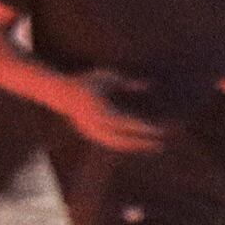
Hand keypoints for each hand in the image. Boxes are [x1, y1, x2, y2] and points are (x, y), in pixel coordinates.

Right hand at [47, 74, 164, 155]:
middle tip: (161, 143)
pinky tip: (139, 144)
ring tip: (155, 146)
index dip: (144, 128)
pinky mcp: (91, 135)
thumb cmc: (88, 82)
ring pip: (118, 145)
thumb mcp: (108, 77)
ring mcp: (92, 132)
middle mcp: (97, 124)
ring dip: (136, 146)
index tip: (159, 130)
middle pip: (124, 139)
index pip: (127, 123)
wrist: (63, 94)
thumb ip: (128, 83)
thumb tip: (149, 86)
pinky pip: (112, 144)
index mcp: (102, 110)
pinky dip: (126, 145)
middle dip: (143, 142)